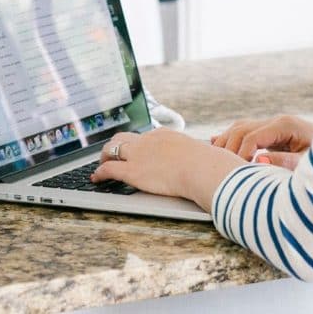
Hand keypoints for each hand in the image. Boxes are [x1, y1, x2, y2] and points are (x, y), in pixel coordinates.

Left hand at [90, 129, 245, 210]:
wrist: (202, 169)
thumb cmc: (209, 165)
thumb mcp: (202, 155)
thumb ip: (199, 157)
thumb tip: (215, 162)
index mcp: (164, 135)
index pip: (145, 137)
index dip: (137, 145)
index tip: (135, 151)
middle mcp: (148, 141)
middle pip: (123, 138)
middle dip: (115, 146)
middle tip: (111, 155)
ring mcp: (139, 154)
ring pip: (112, 149)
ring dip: (104, 156)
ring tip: (101, 164)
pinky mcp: (133, 171)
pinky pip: (109, 169)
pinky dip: (100, 173)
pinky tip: (97, 178)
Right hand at [211, 114, 312, 169]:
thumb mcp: (309, 163)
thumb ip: (285, 162)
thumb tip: (258, 161)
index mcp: (285, 125)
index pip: (252, 136)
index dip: (240, 153)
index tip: (234, 172)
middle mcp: (276, 121)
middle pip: (241, 129)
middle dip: (229, 148)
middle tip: (221, 169)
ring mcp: (273, 124)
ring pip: (240, 127)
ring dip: (226, 142)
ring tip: (214, 160)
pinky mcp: (272, 132)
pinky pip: (245, 130)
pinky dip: (231, 138)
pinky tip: (215, 143)